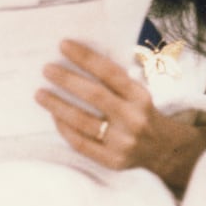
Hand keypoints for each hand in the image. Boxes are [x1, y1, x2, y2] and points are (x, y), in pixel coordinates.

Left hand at [36, 40, 205, 191]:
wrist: (165, 150)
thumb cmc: (144, 114)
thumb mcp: (139, 94)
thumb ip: (116, 82)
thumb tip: (78, 62)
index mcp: (140, 96)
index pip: (109, 72)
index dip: (85, 58)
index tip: (64, 45)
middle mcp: (133, 118)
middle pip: (94, 96)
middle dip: (67, 80)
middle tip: (47, 69)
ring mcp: (122, 142)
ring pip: (83, 121)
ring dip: (58, 106)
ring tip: (40, 94)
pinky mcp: (112, 160)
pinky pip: (81, 143)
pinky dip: (65, 128)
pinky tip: (54, 116)